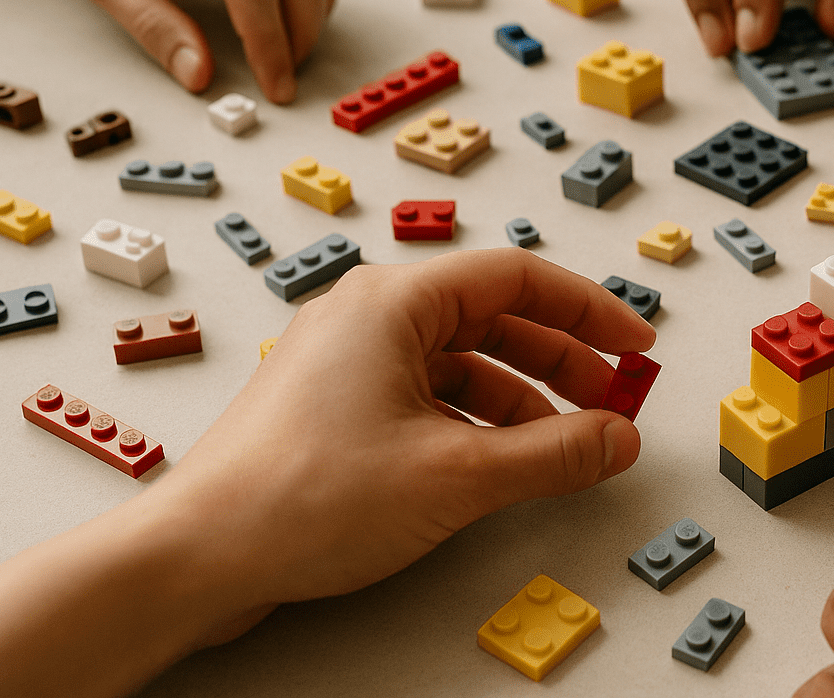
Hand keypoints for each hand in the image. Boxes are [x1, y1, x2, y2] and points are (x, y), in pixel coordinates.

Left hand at [0, 249, 653, 696]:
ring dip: (523, 398)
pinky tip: (504, 461)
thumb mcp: (456, 474)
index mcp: (393, 301)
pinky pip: (427, 393)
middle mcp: (368, 316)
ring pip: (461, 361)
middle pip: (492, 318)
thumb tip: (615, 438)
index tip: (635, 343)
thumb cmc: (300, 497)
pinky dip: (476, 420)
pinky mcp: (335, 403)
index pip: (517, 278)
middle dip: (563, 360)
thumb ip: (553, 454)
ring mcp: (347, 360)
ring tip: (567, 443)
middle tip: (613, 399)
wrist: (198, 556)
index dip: (589, 310)